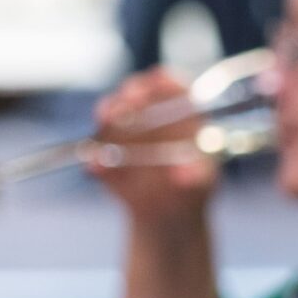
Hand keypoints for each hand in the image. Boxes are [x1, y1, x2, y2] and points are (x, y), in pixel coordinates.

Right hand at [86, 69, 218, 226]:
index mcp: (179, 114)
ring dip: (107, 113)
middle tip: (130, 100)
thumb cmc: (192, 189)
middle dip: (131, 92)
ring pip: (110, 112)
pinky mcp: (102, 153)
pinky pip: (95, 152)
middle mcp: (147, 114)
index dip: (165, 81)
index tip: (159, 82)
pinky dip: (95, 158)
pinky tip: (98, 168)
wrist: (167, 216)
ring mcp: (121, 130)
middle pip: (137, 90)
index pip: (173, 87)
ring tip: (107, 120)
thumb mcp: (202, 182)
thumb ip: (197, 176)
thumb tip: (185, 175)